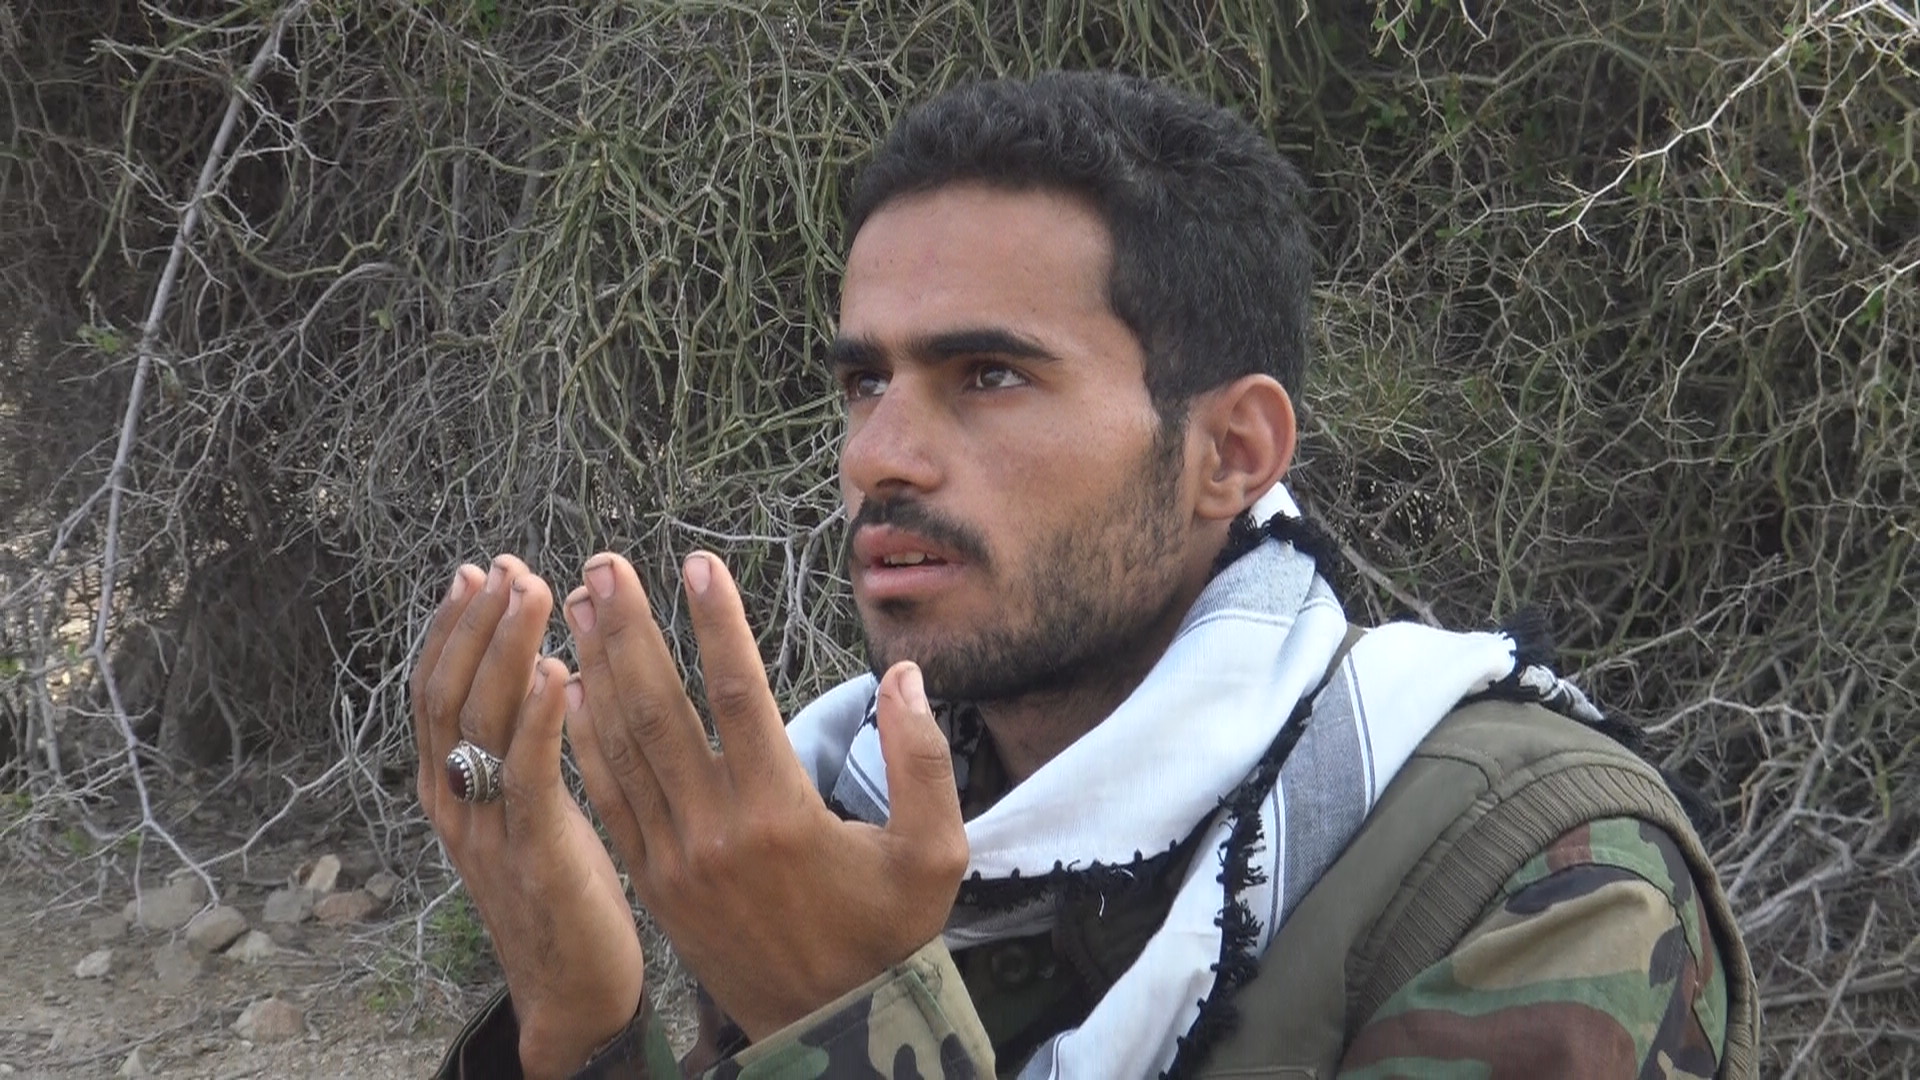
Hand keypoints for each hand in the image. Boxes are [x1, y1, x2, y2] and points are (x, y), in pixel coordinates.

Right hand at [411, 556, 646, 1079]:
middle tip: (506, 565)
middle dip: (477, 623)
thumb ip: (516, 748)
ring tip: (534, 590)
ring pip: (482, 724)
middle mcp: (453, 806)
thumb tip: (531, 665)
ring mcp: (486, 832)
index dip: (452, 627)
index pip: (433, 691)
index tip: (478, 570)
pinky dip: (536, 719)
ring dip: (507, 649)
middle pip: (449, 695)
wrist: (573, 992)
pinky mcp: (534, 856)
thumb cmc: (561, 891)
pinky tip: (556, 671)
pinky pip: (528, 776)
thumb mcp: (526, 810)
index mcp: (447, 791)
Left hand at [563, 550, 967, 1040]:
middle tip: (606, 564)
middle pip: (659, 708)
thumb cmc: (887, 934)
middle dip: (629, 629)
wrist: (829, 1027)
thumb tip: (905, 677)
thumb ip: (924, 760)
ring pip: (622, 747)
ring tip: (582, 605)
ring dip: (597, 670)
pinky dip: (586, 740)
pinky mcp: (652, 880)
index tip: (699, 563)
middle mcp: (715, 829)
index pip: (739, 694)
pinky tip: (572, 690)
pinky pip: (609, 797)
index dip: (717, 623)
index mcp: (781, 813)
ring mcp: (674, 857)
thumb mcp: (935, 855)